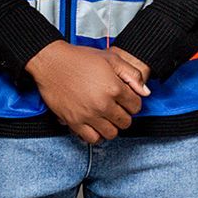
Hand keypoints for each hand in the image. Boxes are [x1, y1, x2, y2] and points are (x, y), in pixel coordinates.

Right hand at [26, 41, 148, 143]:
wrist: (51, 63)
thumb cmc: (79, 59)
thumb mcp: (111, 58)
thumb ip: (132, 74)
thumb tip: (145, 91)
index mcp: (114, 88)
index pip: (136, 106)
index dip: (133, 102)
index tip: (126, 99)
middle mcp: (103, 104)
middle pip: (125, 122)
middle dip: (124, 115)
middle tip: (117, 107)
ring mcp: (88, 115)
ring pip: (111, 133)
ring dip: (112, 126)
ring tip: (107, 117)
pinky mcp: (74, 122)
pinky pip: (92, 139)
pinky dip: (97, 135)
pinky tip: (95, 125)